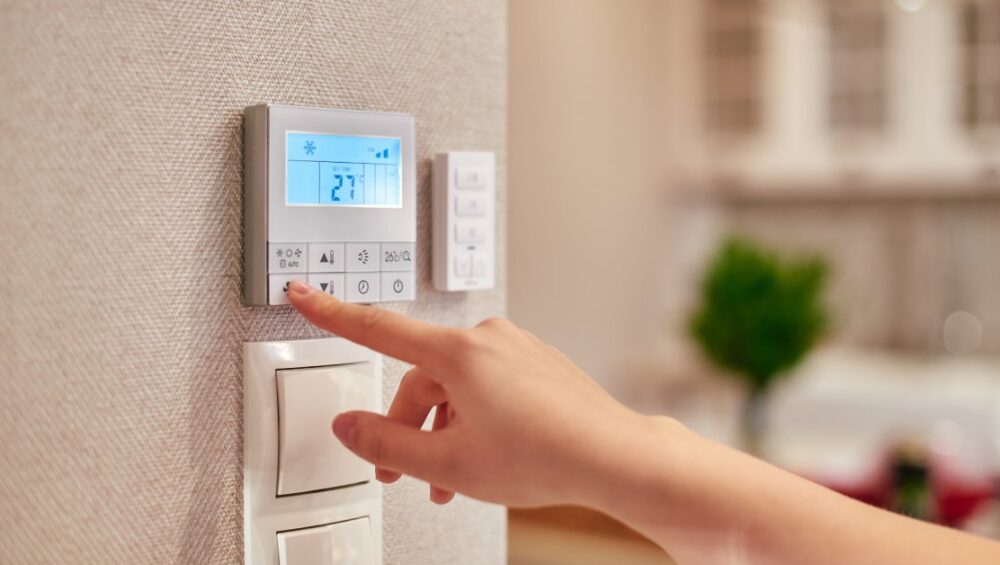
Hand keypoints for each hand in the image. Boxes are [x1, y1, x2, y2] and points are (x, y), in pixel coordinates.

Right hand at [287, 280, 644, 506]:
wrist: (612, 456)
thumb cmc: (545, 455)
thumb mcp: (448, 461)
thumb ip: (387, 443)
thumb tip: (349, 426)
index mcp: (459, 353)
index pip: (377, 328)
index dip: (332, 312)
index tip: (304, 292)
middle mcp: (488, 339)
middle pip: (421, 377)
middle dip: (408, 426)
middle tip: (403, 472)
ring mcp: (516, 348)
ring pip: (456, 387)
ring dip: (444, 430)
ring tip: (450, 479)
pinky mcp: (535, 363)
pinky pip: (487, 385)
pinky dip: (474, 418)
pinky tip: (483, 457)